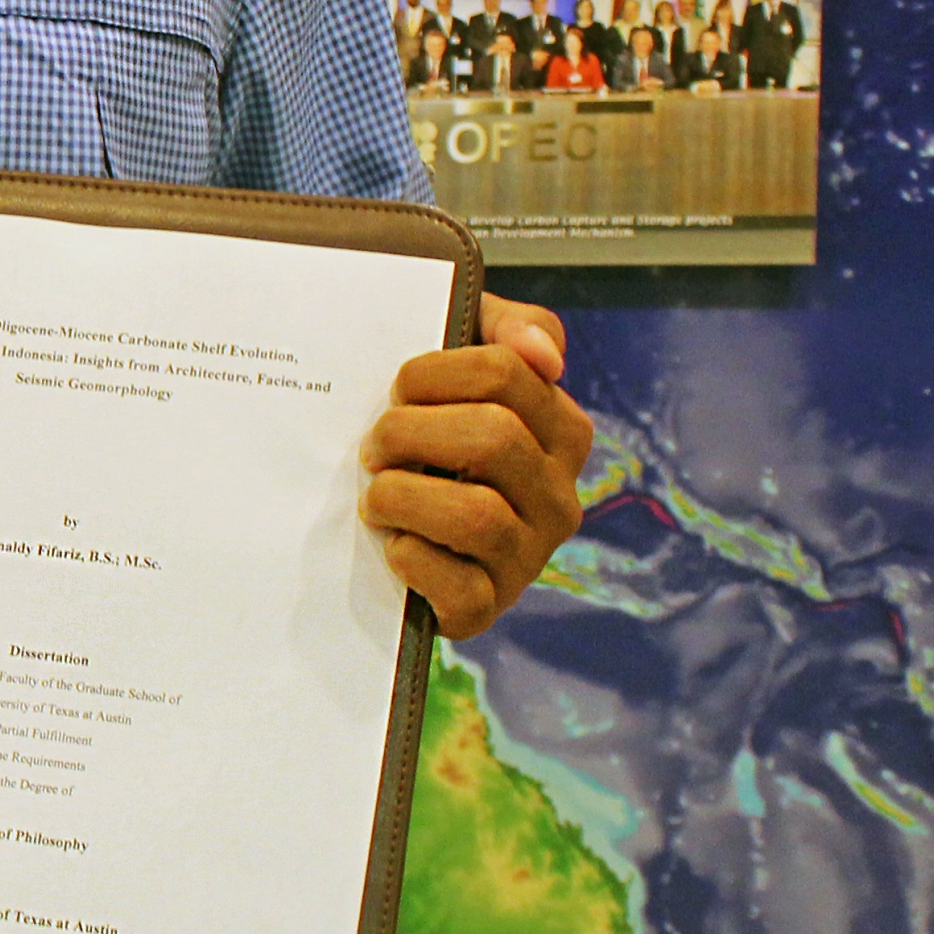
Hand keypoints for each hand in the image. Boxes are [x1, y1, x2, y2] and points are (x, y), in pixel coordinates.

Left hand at [365, 291, 591, 636]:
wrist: (391, 522)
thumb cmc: (430, 428)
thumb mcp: (464, 360)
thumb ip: (508, 326)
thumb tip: (542, 353)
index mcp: (561, 430)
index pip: (505, 372)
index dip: (429, 373)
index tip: (398, 388)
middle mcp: (558, 496)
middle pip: (491, 438)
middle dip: (409, 432)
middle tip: (372, 445)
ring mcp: (528, 557)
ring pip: (477, 516)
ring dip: (401, 496)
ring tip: (375, 494)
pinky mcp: (487, 606)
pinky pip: (459, 589)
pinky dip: (411, 560)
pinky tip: (392, 545)